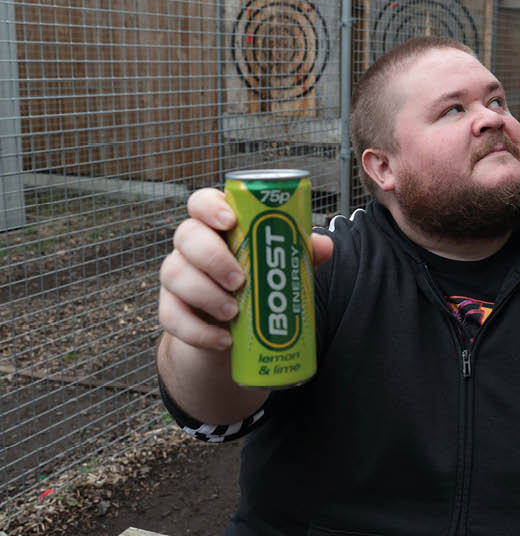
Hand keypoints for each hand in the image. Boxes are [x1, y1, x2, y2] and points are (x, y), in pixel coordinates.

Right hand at [158, 188, 333, 350]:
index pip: (201, 202)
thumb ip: (300, 253)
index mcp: (217, 226)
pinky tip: (222, 340)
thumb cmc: (257, 285)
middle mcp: (191, 247)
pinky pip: (171, 316)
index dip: (210, 207)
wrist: (234, 335)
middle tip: (240, 280)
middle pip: (186, 235)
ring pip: (173, 274)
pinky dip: (197, 331)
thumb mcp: (280, 268)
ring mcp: (177, 277)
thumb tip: (325, 246)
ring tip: (234, 312)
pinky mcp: (170, 310)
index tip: (230, 221)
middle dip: (213, 257)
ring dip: (205, 294)